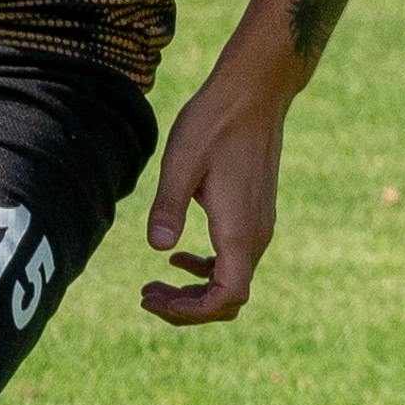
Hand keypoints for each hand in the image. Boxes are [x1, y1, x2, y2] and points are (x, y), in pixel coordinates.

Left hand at [140, 51, 293, 324]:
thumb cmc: (216, 121)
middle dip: (187, 308)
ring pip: (231, 281)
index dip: (191, 312)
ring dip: (194, 291)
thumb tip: (158, 247)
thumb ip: (169, 207)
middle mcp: (256, 235)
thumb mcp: (181, 161)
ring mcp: (259, 226)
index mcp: (239, 230)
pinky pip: (235, 260)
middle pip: (228, 298)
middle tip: (145, 296)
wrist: (255, 92)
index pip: (226, 297)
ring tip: (154, 286)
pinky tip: (177, 258)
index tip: (154, 299)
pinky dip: (206, 269)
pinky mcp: (255, 215)